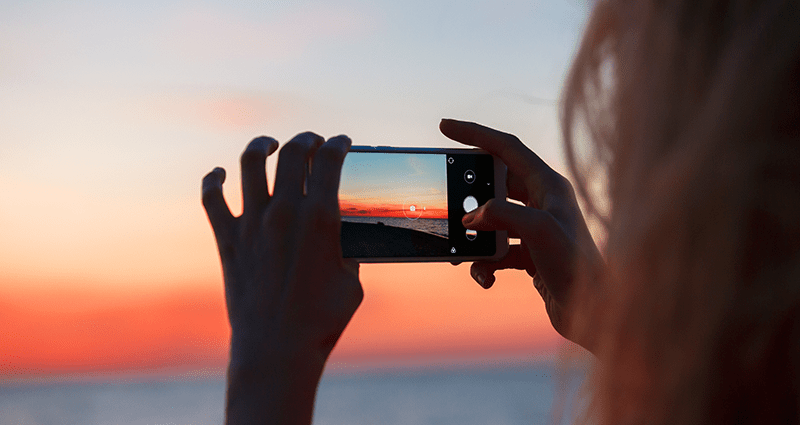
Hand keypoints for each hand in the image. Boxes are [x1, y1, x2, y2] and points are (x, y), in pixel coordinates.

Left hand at [202, 133, 362, 423]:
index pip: (329, 160)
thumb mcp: (352, 279)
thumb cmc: (322, 319)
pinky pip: (212, 198)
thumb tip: (344, 235)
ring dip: (262, 146)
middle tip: (313, 142)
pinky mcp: (228, 240)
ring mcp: (252, 224)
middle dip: (306, 139)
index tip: (341, 142)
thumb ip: (348, 249)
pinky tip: (219, 173)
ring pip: (251, 162)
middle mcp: (284, 212)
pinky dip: (213, 179)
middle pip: (293, 152)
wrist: (277, 349)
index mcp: (320, 218)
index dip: (337, 143)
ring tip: (269, 145)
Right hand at [440, 119, 602, 352]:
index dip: (475, 134)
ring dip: (473, 239)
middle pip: (494, 184)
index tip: (445, 127)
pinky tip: (486, 280)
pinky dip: (485, 265)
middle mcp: (543, 202)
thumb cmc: (578, 268)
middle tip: (447, 200)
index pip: (506, 147)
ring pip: (490, 222)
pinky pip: (496, 252)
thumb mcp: (540, 232)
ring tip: (461, 252)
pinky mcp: (530, 254)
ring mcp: (535, 228)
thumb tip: (471, 218)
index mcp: (548, 185)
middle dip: (468, 196)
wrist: (595, 313)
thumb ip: (502, 215)